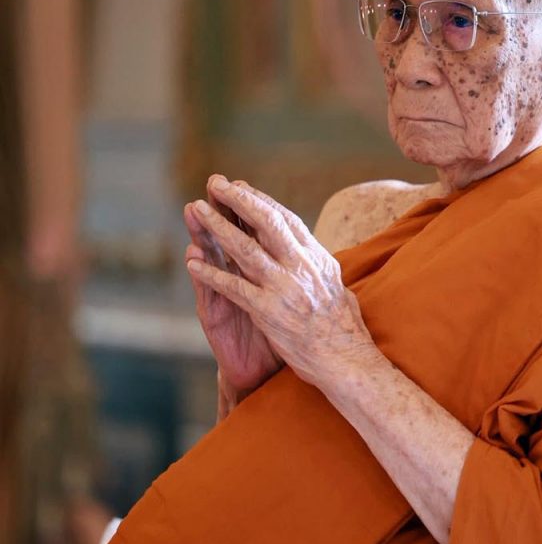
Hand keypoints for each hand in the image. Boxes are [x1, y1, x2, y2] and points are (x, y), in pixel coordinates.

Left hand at [185, 177, 374, 390]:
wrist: (346, 360)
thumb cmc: (344, 328)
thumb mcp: (337, 285)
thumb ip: (319, 266)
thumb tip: (313, 252)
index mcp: (316, 258)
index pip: (286, 219)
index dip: (261, 201)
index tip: (241, 187)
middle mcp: (300, 267)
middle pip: (265, 222)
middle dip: (238, 200)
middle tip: (216, 183)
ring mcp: (283, 288)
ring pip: (244, 249)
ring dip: (216, 227)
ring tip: (196, 211)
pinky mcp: (268, 311)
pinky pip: (233, 287)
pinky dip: (211, 274)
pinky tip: (193, 263)